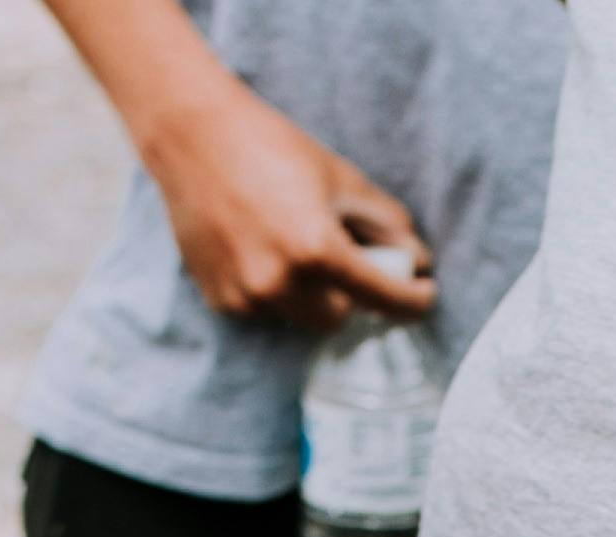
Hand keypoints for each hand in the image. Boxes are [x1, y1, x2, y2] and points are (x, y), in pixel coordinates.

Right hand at [145, 76, 437, 329]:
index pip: (382, 297)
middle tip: (343, 260)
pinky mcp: (219, 299)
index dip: (413, 300)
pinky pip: (263, 308)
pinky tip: (258, 246)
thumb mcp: (339, 178)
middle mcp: (279, 283)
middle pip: (337, 318)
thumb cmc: (270, 147)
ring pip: (298, 317)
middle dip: (347, 295)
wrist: (192, 138)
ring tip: (292, 245)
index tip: (423, 293)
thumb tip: (417, 258)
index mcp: (316, 250)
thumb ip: (384, 222)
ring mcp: (246, 296)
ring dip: (308, 294)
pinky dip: (271, 289)